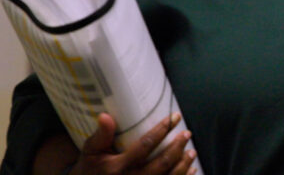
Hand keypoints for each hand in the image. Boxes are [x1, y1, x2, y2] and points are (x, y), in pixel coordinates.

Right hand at [66, 113, 195, 174]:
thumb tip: (106, 115)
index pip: (145, 146)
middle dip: (177, 147)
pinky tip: (192, 169)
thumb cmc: (89, 170)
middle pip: (161, 163)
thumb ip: (101, 135)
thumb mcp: (90, 152)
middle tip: (187, 133)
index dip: (161, 130)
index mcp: (118, 167)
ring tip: (192, 151)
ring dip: (183, 164)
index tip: (174, 117)